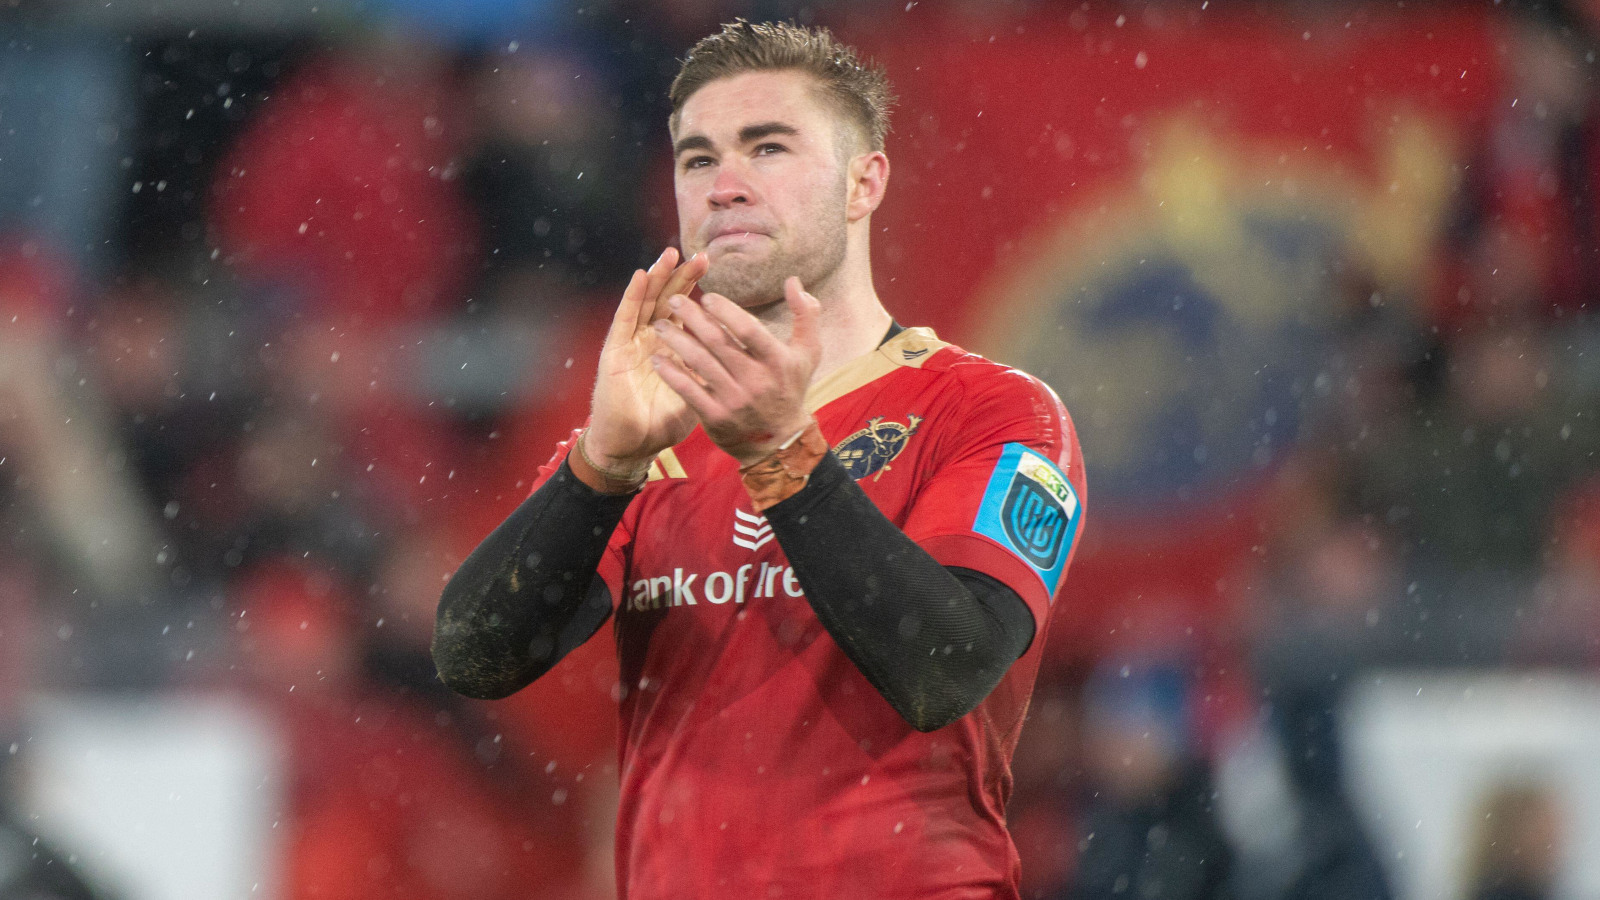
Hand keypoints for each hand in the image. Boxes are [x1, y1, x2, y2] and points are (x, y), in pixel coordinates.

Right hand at [584, 247, 709, 470]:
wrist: (631, 445)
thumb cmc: (661, 423)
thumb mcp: (696, 395)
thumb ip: (712, 372)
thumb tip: (741, 356)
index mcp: (670, 346)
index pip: (685, 310)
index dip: (696, 288)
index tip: (712, 266)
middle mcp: (649, 338)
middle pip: (666, 299)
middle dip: (682, 276)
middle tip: (700, 255)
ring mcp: (631, 341)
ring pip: (645, 301)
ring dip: (657, 277)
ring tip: (671, 255)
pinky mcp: (614, 350)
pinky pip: (624, 318)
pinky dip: (632, 296)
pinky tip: (641, 277)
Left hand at [649, 276, 821, 467]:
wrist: (778, 440)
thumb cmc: (789, 387)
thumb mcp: (808, 352)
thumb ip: (806, 314)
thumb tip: (793, 281)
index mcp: (777, 361)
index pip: (749, 330)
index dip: (726, 311)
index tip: (706, 296)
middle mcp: (756, 381)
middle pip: (718, 343)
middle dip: (693, 318)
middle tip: (674, 299)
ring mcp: (735, 401)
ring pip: (699, 363)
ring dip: (676, 340)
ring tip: (660, 324)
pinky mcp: (716, 418)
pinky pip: (688, 390)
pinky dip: (671, 373)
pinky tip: (657, 358)